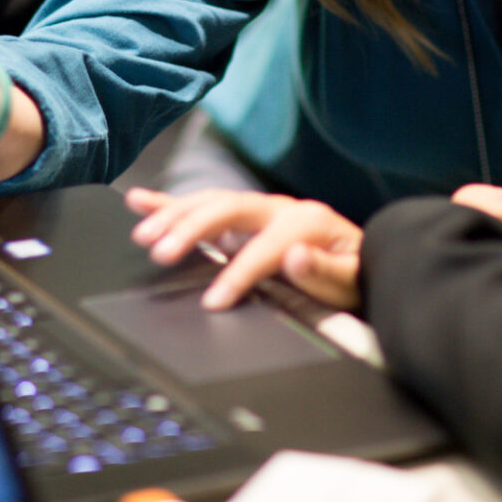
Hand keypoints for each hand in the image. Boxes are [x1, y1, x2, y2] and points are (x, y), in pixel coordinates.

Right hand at [125, 187, 362, 311]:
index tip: (213, 301)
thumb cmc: (352, 274)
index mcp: (305, 222)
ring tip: (145, 235)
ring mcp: (257, 210)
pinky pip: (202, 204)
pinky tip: (140, 200)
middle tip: (162, 253)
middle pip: (228, 210)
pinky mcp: (241, 217)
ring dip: (175, 215)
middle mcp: (278, 208)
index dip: (238, 274)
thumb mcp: (349, 280)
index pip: (265, 247)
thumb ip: (323, 270)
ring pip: (210, 203)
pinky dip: (170, 202)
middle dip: (192, 229)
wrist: (360, 257)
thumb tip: (295, 256)